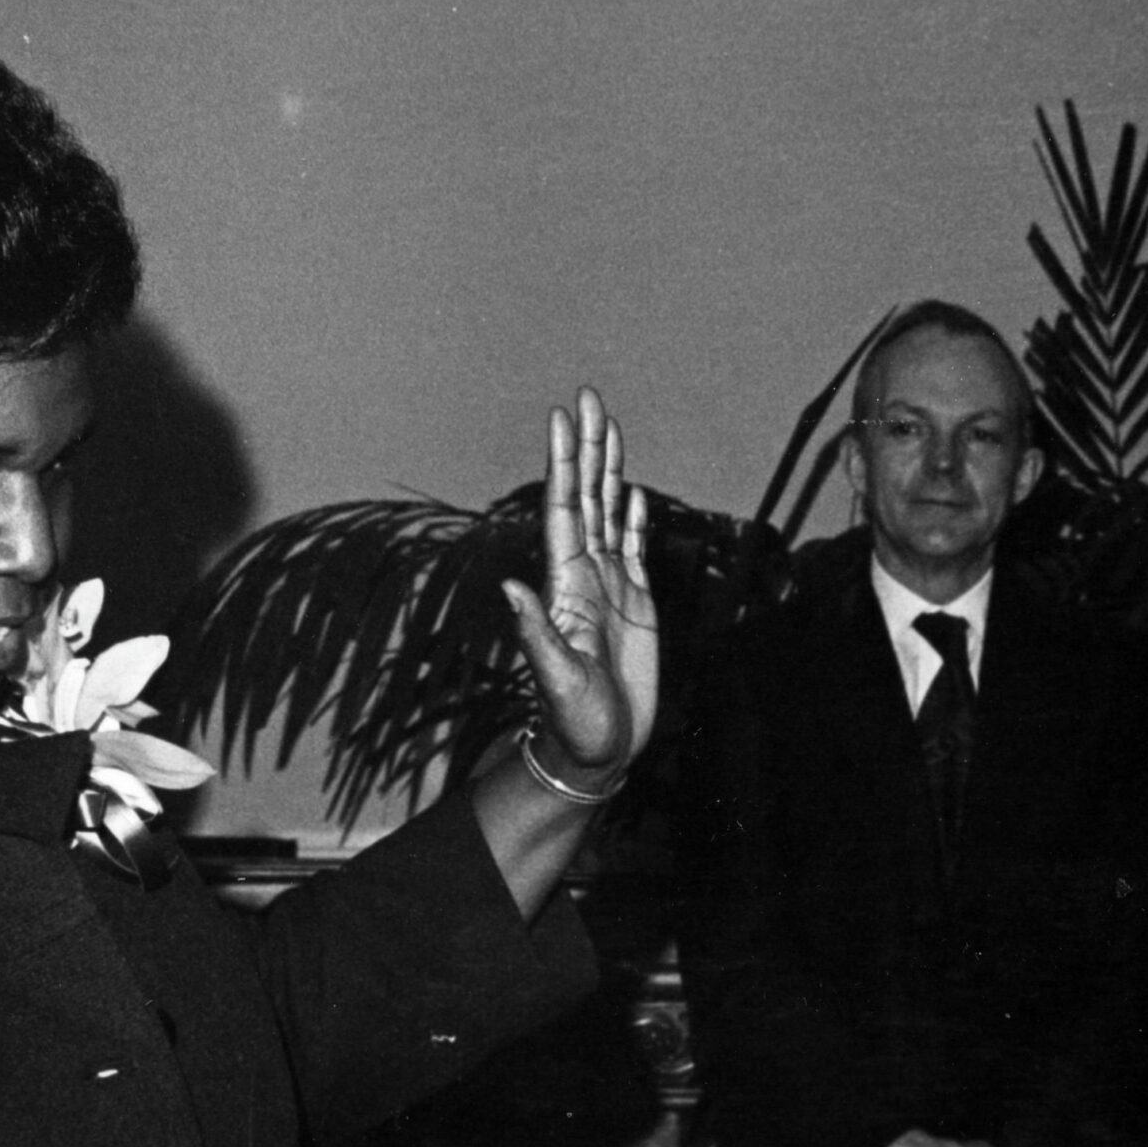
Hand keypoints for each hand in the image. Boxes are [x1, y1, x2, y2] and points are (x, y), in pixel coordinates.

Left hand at [501, 390, 656, 786]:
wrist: (598, 750)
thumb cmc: (574, 722)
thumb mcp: (556, 679)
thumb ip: (538, 633)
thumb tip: (512, 588)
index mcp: (565, 585)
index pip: (564, 509)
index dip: (564, 464)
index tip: (563, 418)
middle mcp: (584, 576)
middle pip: (586, 497)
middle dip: (587, 447)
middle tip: (589, 396)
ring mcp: (609, 588)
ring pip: (609, 513)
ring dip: (609, 469)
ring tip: (610, 424)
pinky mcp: (636, 605)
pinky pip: (633, 549)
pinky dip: (633, 516)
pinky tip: (633, 490)